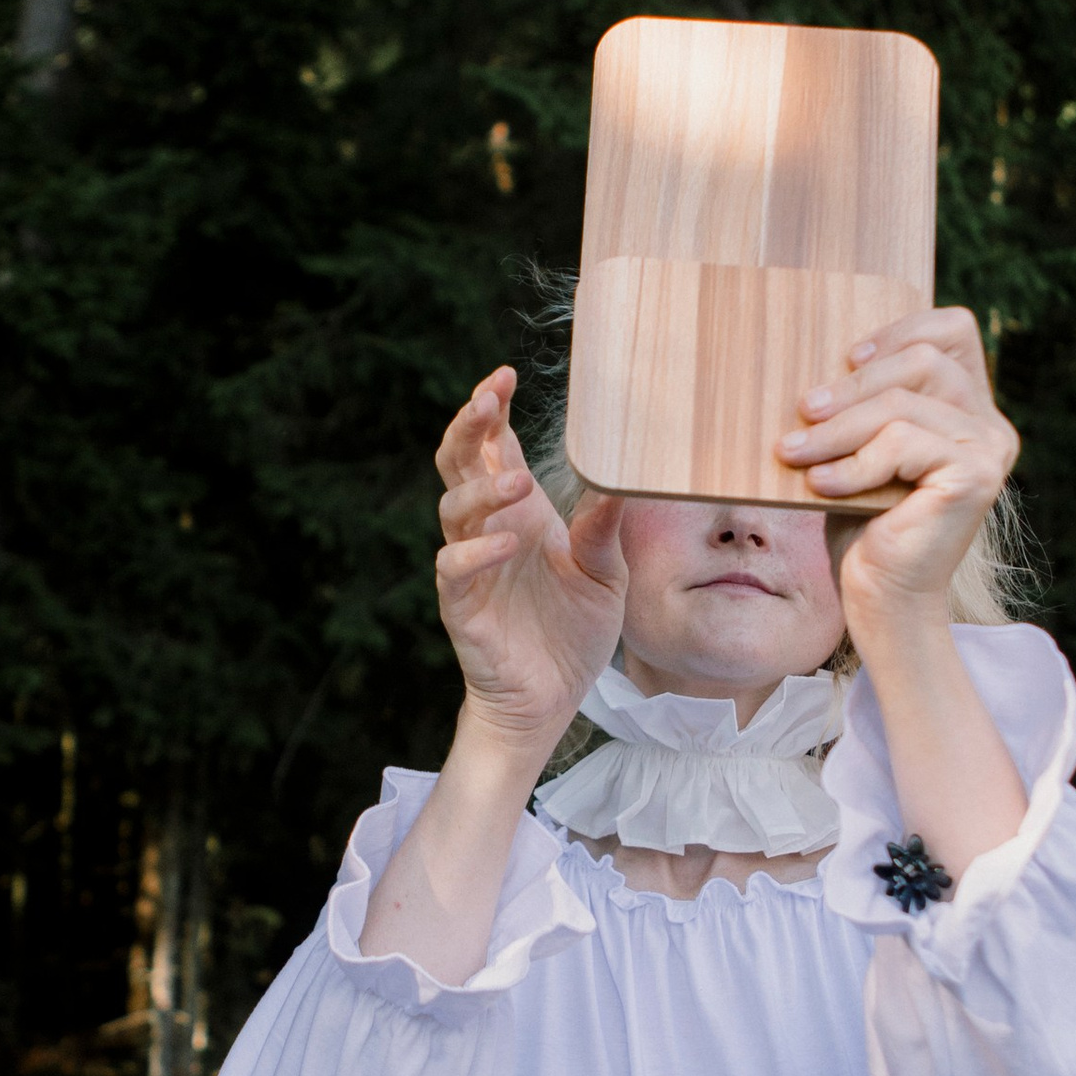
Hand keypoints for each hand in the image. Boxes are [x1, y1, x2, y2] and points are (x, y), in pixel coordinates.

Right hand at [432, 368, 625, 767]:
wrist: (550, 700)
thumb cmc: (573, 632)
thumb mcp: (605, 575)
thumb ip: (604, 529)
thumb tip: (620, 478)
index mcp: (522, 514)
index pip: (497, 449)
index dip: (491, 411)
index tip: (503, 376)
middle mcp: (490, 530)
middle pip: (459, 463)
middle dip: (468, 427)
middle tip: (487, 398)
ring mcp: (471, 566)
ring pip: (454, 509)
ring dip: (483, 490)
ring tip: (518, 483)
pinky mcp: (463, 606)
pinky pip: (454, 569)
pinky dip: (475, 552)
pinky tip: (505, 543)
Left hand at [777, 308, 1017, 647]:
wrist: (884, 597)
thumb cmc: (865, 522)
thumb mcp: (861, 447)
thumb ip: (864, 402)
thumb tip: (820, 362)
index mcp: (969, 407)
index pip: (953, 330)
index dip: (900, 331)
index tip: (848, 358)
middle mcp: (989, 423)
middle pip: (922, 361)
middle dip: (853, 385)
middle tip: (803, 412)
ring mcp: (989, 447)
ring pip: (903, 405)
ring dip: (839, 428)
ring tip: (795, 452)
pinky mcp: (977, 474)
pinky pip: (902, 443)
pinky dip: (853, 463)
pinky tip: (822, 483)